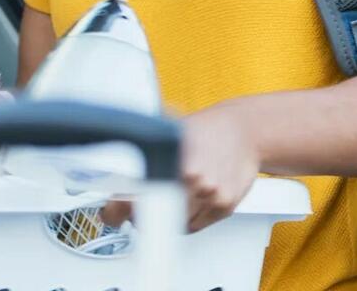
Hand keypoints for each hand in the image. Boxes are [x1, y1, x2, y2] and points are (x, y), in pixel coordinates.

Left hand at [96, 105, 263, 232]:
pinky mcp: (224, 205)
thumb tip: (110, 175)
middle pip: (150, 216)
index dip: (115, 211)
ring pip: (173, 224)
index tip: (110, 215)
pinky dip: (188, 218)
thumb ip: (142, 155)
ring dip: (167, 215)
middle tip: (140, 203)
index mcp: (169, 157)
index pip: (131, 196)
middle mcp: (189, 177)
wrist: (246, 131)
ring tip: (175, 192)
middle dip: (141, 213)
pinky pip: (193, 226)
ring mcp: (208, 193)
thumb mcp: (169, 132)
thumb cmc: (207, 130)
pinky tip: (193, 197)